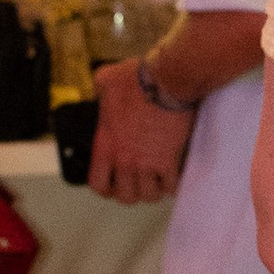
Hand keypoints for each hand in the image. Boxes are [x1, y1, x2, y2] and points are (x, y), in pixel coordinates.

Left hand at [91, 52, 189, 204]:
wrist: (168, 79)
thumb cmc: (138, 78)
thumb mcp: (106, 79)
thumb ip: (100, 89)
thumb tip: (102, 87)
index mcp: (106, 145)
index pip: (99, 184)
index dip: (107, 189)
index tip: (114, 185)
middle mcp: (124, 159)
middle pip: (126, 196)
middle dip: (133, 191)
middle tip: (140, 182)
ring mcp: (146, 162)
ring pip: (149, 195)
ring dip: (154, 189)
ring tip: (157, 179)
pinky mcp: (168, 160)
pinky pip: (171, 186)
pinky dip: (173, 183)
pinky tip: (174, 174)